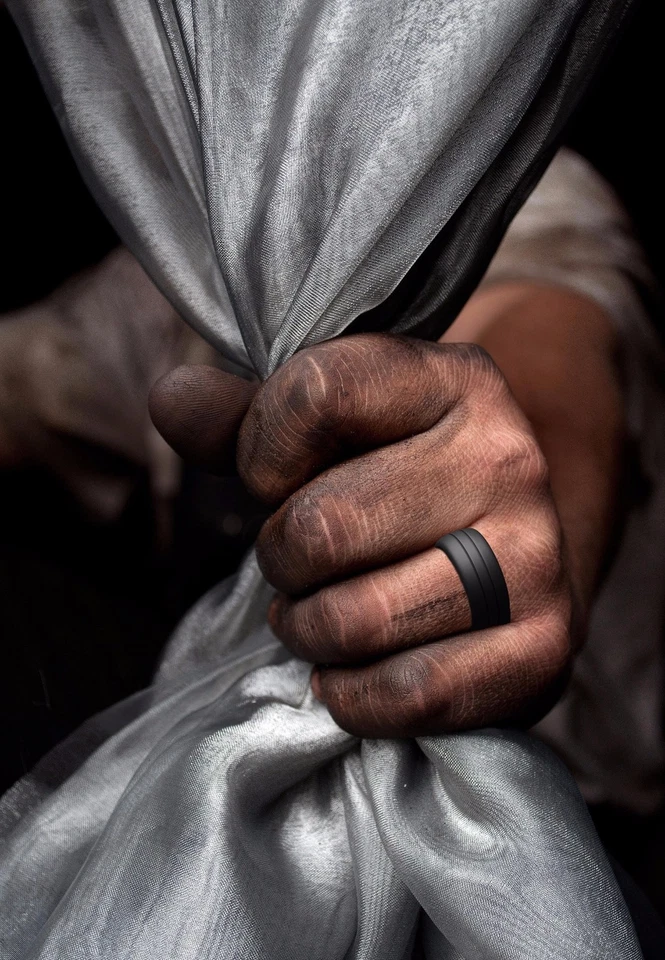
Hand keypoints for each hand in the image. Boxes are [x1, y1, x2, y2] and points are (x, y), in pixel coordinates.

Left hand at [150, 334, 573, 737]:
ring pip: (355, 620)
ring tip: (319, 614)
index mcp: (453, 379)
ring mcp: (535, 557)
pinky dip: (353, 697)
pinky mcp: (545, 647)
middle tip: (300, 560)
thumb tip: (172, 403)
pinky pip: (411, 695)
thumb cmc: (400, 479)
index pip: (313, 395)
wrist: (515, 540)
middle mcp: (506, 458)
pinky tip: (351, 670)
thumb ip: (242, 415)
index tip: (275, 476)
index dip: (260, 449)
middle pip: (320, 528)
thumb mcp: (333, 427)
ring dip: (308, 630)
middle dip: (281, 556)